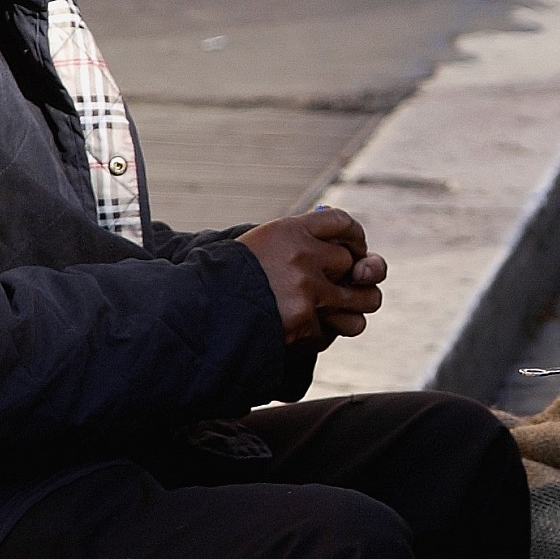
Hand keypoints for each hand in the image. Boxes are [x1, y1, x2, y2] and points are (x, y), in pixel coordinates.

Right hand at [238, 208, 385, 349]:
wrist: (197, 313)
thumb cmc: (227, 281)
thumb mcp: (259, 248)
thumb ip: (301, 248)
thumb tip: (359, 260)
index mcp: (290, 230)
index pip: (341, 222)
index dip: (354, 237)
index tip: (354, 250)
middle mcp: (302, 254)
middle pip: (353, 263)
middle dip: (354, 278)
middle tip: (348, 288)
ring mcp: (306, 288)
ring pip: (362, 299)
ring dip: (356, 309)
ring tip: (343, 314)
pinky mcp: (305, 320)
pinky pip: (329, 330)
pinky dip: (317, 335)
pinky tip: (298, 332)